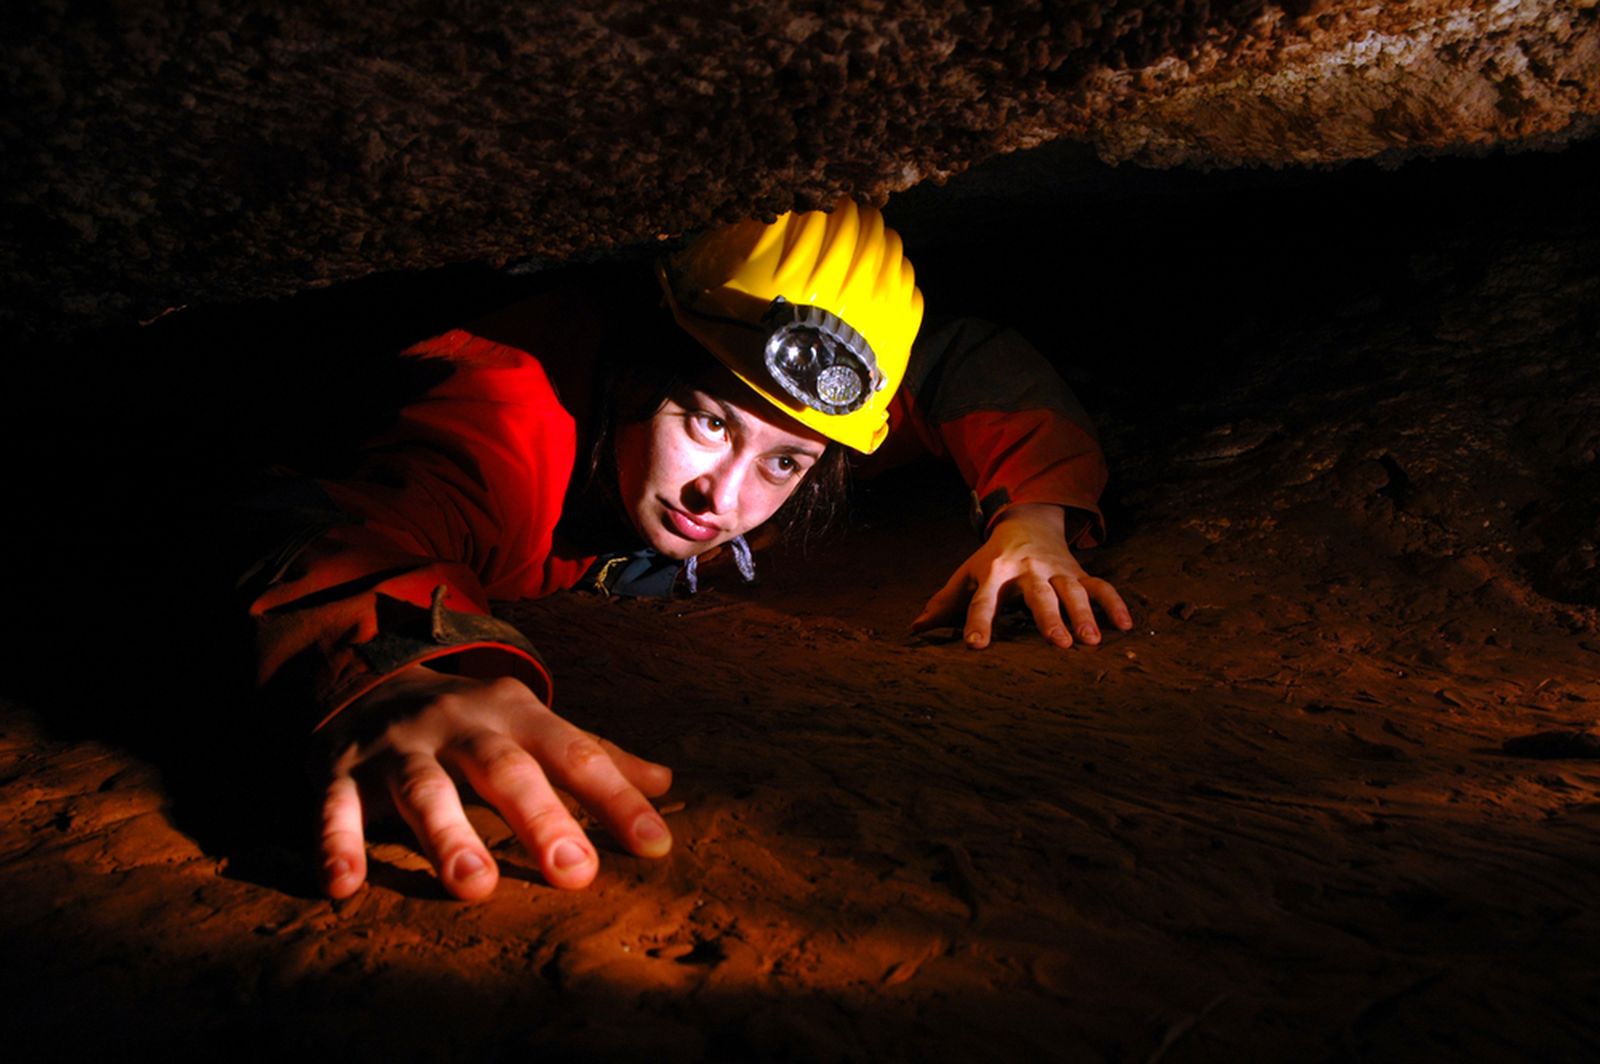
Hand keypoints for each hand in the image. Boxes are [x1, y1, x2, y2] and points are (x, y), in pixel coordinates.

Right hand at [316, 666, 672, 900]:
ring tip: (474, 886)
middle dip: (541, 818)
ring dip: (448, 835)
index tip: (654, 848)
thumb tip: (666, 783)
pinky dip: (335, 844)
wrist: (367, 672)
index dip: (616, 800)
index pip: (576, 755)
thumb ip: (594, 756)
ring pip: (424, 789)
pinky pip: (335, 808)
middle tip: (575, 874)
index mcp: (516, 713)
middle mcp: (461, 725)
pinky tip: (342, 886)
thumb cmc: (472, 721)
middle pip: (504, 770)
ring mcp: (398, 747)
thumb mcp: (531, 724)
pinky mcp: (340, 772)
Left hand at [911, 503, 1132, 649]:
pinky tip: (1126, 626)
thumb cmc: (992, 560)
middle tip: (1060, 644)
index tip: (975, 646)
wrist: (1028, 522)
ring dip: (1085, 615)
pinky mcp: (1079, 571)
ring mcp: (1056, 570)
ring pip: (1073, 591)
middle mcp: (1027, 570)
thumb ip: (945, 603)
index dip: (978, 621)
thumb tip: (915, 630)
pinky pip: (1100, 586)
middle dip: (1049, 618)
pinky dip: (1114, 603)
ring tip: (1092, 642)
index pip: (983, 599)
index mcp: (994, 571)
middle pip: (1039, 595)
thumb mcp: (966, 574)